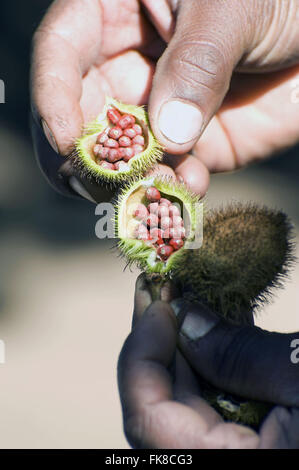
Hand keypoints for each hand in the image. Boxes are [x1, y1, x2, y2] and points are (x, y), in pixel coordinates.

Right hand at [31, 0, 298, 199]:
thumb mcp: (234, 6)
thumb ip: (197, 63)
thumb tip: (166, 135)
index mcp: (118, 12)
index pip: (61, 53)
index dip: (53, 97)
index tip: (65, 140)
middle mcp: (129, 67)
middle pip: (82, 118)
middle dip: (89, 157)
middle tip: (106, 184)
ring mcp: (158, 112)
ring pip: (121, 159)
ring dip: (131, 184)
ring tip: (158, 192)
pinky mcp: (191, 147)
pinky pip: (168, 178)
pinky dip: (172, 193)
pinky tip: (189, 191)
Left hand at [118, 275, 298, 448]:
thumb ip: (241, 356)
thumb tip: (186, 317)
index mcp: (224, 467)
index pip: (146, 418)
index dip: (140, 353)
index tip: (155, 300)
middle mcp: (217, 461)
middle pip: (162, 400)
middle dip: (161, 335)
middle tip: (162, 283)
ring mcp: (235, 450)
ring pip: (189, 394)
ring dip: (188, 339)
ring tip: (187, 289)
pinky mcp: (253, 437)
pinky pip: (220, 395)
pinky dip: (219, 354)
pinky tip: (221, 315)